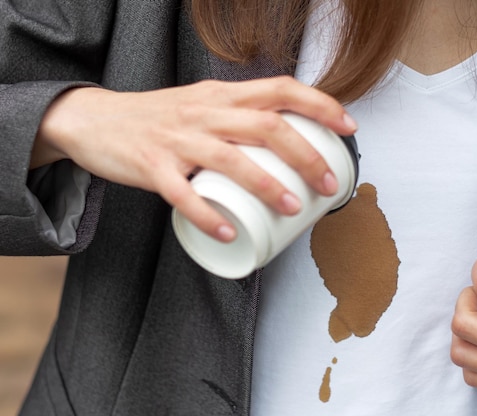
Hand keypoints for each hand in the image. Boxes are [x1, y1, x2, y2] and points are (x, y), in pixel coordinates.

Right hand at [33, 77, 357, 240]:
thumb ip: (241, 115)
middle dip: (306, 155)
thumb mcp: (204, 103)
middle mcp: (204, 112)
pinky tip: (228, 233)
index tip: (348, 128)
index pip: (280, 89)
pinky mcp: (151, 167)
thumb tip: (289, 139)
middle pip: (266, 126)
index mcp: (223, 94)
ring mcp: (177, 139)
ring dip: (267, 185)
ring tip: (293, 207)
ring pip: (230, 159)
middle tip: (329, 185)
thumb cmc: (161, 117)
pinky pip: (182, 195)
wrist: (95, 120)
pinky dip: (208, 216)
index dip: (320, 105)